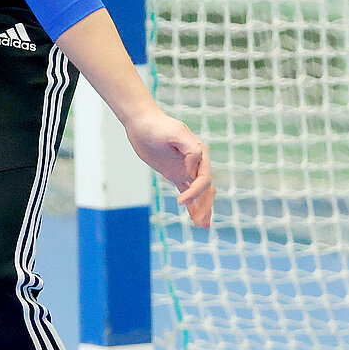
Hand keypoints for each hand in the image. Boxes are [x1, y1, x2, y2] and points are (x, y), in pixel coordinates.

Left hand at [125, 110, 214, 228]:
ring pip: (200, 192)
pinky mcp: (176, 173)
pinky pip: (187, 191)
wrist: (142, 123)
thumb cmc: (158, 126)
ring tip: (201, 226)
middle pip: (206, 189)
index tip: (181, 202)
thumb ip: (190, 148)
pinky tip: (194, 217)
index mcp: (200, 153)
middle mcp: (197, 162)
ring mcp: (187, 168)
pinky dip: (192, 204)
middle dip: (205, 206)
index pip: (203, 178)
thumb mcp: (175, 133)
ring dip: (202, 208)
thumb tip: (194, 166)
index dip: (195, 192)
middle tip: (200, 224)